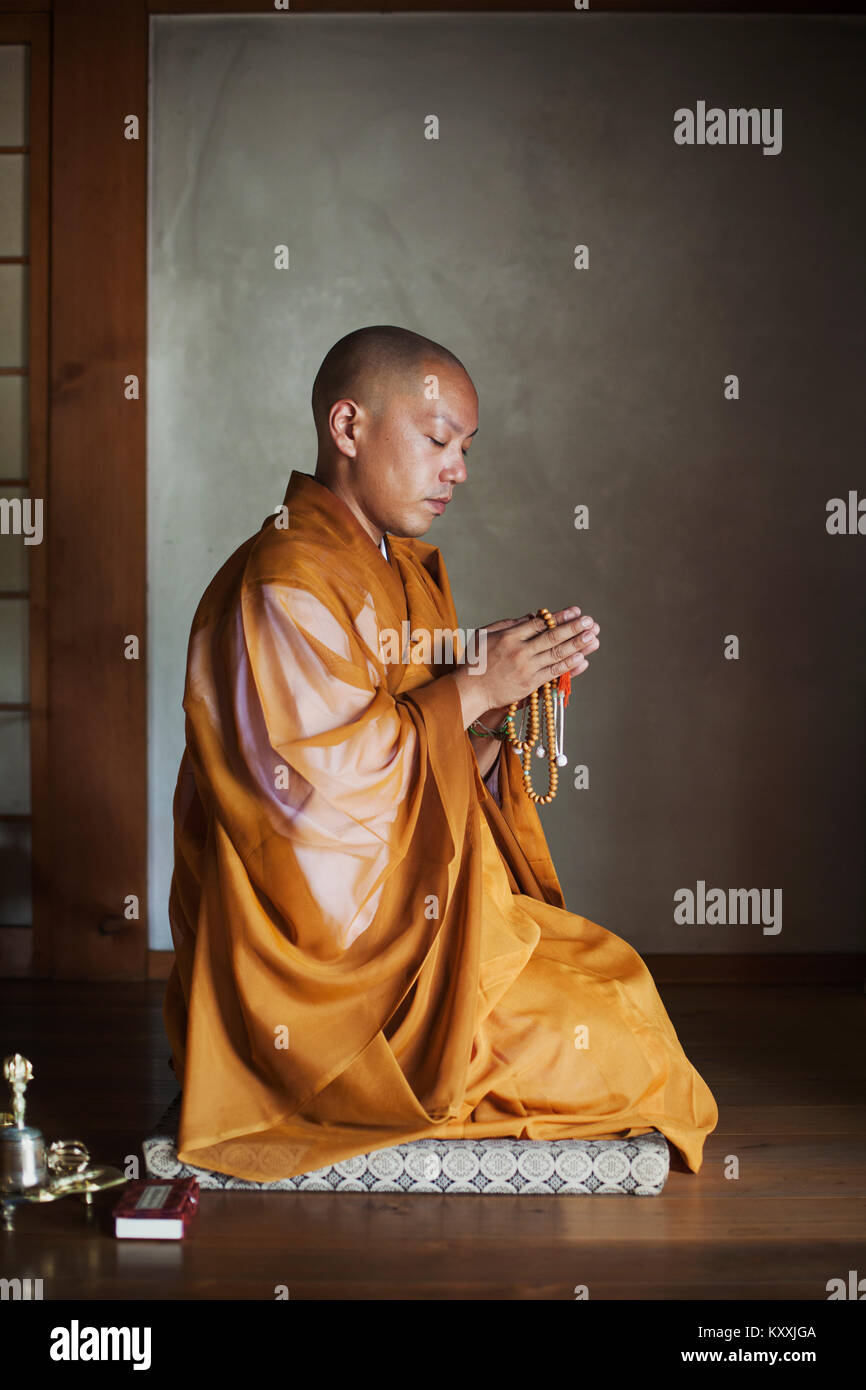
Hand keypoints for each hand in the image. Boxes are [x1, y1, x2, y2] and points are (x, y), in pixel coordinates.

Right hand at [472, 605, 600, 711]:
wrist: (469, 690)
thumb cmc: (474, 662)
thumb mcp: (484, 635)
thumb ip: (507, 624)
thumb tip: (530, 616)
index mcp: (509, 636)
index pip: (540, 623)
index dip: (560, 617)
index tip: (575, 611)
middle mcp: (520, 650)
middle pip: (552, 636)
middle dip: (574, 628)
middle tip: (590, 621)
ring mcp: (526, 668)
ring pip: (556, 653)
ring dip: (577, 644)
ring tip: (593, 637)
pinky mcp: (529, 683)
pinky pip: (553, 672)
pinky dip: (568, 665)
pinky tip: (582, 658)